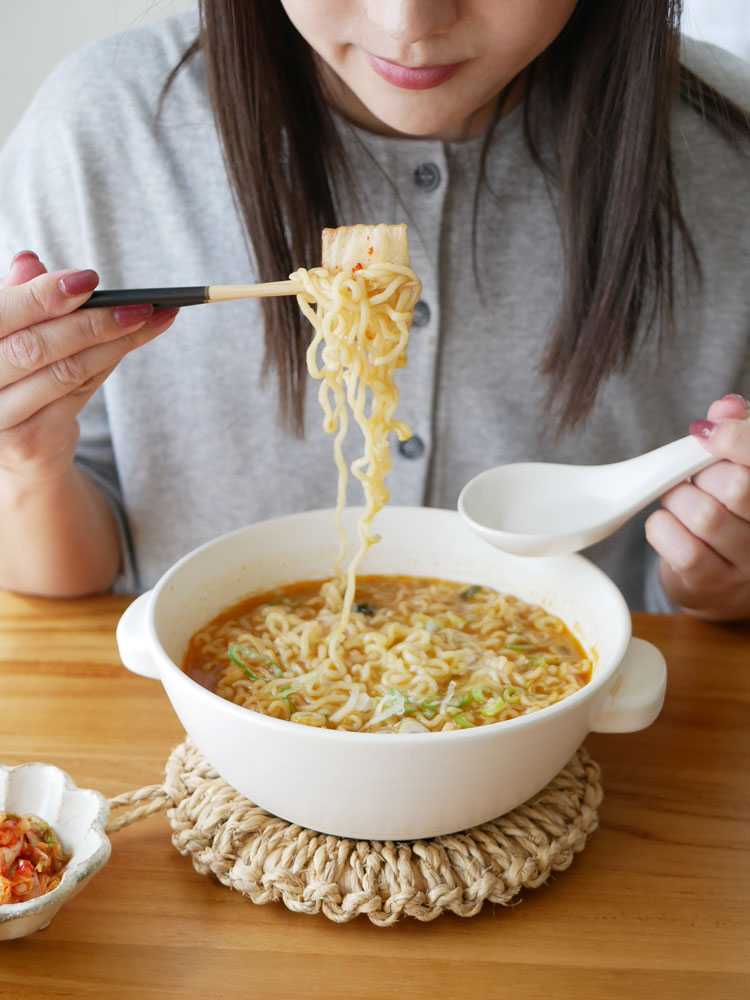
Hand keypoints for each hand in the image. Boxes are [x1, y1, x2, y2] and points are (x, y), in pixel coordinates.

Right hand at [0, 250, 177, 485]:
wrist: (18, 448)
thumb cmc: (13, 377)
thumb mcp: (9, 334)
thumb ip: (18, 301)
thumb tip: (29, 261)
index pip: (1, 315)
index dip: (42, 296)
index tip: (88, 279)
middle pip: (35, 347)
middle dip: (92, 322)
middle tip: (138, 306)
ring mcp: (0, 418)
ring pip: (65, 372)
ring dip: (114, 342)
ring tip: (151, 319)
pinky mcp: (30, 442)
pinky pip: (79, 394)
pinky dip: (110, 361)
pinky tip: (137, 340)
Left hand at [645, 394, 749, 620]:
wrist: (721, 580)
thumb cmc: (731, 511)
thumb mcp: (738, 465)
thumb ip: (738, 430)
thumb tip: (725, 407)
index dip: (738, 437)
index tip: (708, 434)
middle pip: (738, 485)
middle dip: (701, 473)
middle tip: (692, 479)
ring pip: (706, 515)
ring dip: (677, 500)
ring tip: (678, 502)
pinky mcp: (715, 586)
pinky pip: (683, 549)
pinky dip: (662, 528)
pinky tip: (668, 525)